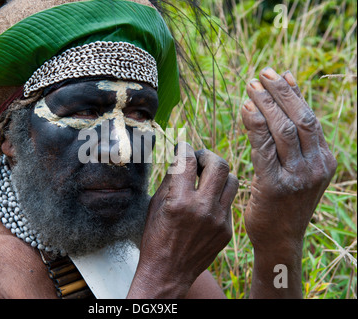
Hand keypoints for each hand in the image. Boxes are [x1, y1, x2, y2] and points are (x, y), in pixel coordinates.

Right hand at [128, 142, 237, 297]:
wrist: (168, 272)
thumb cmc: (156, 238)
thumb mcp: (156, 205)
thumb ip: (171, 180)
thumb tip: (182, 160)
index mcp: (180, 201)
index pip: (188, 161)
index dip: (185, 148)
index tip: (183, 147)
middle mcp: (203, 209)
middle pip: (219, 165)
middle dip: (208, 156)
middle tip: (200, 159)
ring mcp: (219, 220)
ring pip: (232, 181)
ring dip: (219, 174)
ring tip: (207, 177)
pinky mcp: (227, 230)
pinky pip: (229, 202)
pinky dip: (219, 195)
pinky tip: (207, 201)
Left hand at [241, 67, 336, 251]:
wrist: (279, 239)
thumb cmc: (282, 201)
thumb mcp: (296, 169)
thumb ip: (293, 139)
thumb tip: (287, 101)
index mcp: (324, 160)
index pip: (310, 118)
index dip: (292, 93)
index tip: (276, 74)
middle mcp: (316, 166)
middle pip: (300, 118)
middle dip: (280, 93)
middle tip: (261, 74)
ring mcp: (299, 177)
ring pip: (284, 129)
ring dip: (266, 104)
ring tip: (250, 87)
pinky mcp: (276, 186)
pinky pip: (264, 147)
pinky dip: (254, 125)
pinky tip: (245, 109)